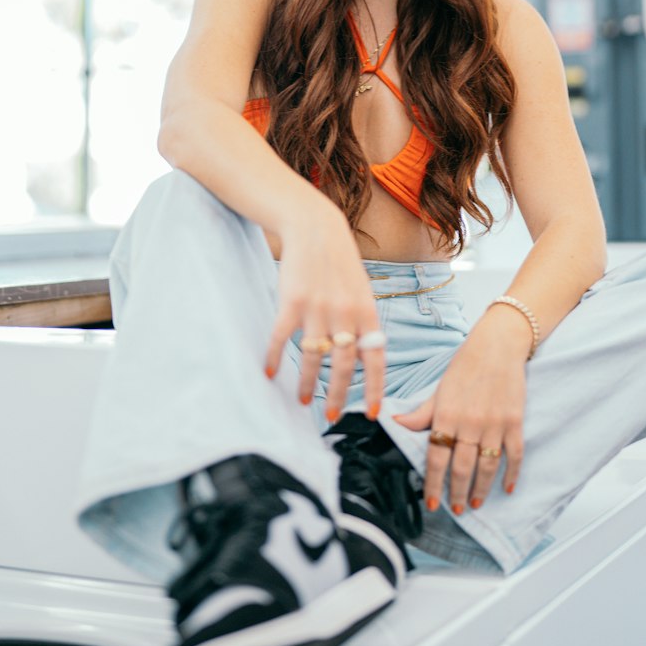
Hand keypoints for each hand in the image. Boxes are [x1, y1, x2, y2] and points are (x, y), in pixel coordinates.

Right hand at [264, 201, 383, 421]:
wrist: (315, 228)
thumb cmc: (339, 262)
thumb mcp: (361, 290)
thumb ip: (363, 321)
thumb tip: (364, 354)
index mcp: (367, 312)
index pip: (375, 359)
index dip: (374, 389)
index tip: (371, 413)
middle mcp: (345, 314)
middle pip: (344, 365)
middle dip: (337, 395)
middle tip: (330, 416)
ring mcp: (318, 309)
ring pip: (314, 357)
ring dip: (307, 383)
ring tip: (302, 400)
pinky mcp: (292, 302)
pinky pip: (283, 338)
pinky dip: (276, 357)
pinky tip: (271, 372)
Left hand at [394, 325, 526, 512]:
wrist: (497, 345)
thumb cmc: (465, 366)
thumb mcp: (439, 389)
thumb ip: (421, 413)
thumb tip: (395, 422)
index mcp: (446, 415)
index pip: (436, 457)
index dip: (433, 483)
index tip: (431, 503)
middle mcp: (469, 423)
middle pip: (462, 467)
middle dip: (457, 492)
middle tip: (456, 510)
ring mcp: (494, 424)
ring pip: (487, 466)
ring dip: (481, 489)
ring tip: (475, 503)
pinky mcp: (514, 422)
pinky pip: (514, 455)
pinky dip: (512, 474)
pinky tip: (508, 488)